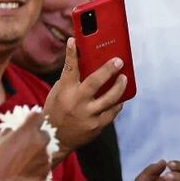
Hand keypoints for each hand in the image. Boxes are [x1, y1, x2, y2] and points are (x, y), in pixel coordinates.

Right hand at [0, 111, 50, 180]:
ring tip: (23, 161)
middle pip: (45, 133)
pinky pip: (45, 163)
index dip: (33, 119)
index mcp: (27, 131)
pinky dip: (38, 164)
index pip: (38, 115)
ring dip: (37, 152)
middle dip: (37, 137)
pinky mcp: (47, 169)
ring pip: (45, 149)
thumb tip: (14, 130)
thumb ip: (9, 132)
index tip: (30, 122)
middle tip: (26, 144)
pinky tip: (26, 170)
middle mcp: (40, 142)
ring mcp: (45, 156)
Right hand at [44, 38, 125, 161]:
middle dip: (108, 70)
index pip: (68, 69)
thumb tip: (85, 61)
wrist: (54, 139)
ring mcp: (88, 115)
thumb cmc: (57, 111)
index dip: (71, 53)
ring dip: (119, 87)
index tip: (74, 41)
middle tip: (119, 61)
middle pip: (95, 82)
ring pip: (109, 98)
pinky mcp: (97, 126)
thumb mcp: (58, 93)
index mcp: (64, 91)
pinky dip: (117, 103)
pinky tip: (120, 97)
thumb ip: (70, 79)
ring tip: (124, 78)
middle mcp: (76, 102)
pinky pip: (112, 112)